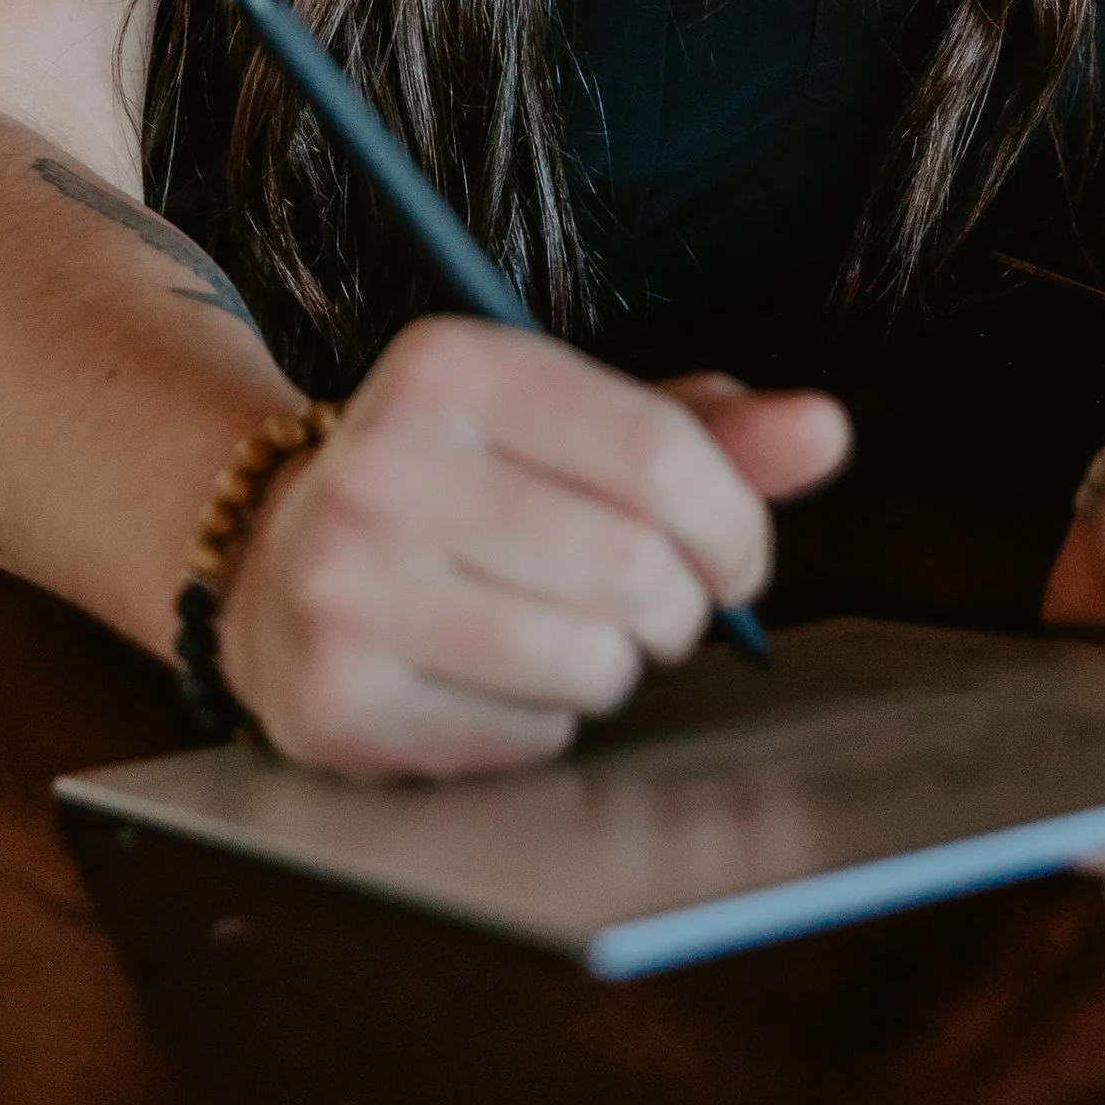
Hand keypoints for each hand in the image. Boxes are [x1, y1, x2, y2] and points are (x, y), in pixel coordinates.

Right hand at [214, 318, 850, 777]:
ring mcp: (348, 587)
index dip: (733, 521)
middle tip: (654, 603)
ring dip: (612, 665)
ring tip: (561, 628)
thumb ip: (705, 431)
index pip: (653, 450)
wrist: (278, 564)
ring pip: (590, 663)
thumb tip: (826, 430)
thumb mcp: (569, 425)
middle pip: (633, 566)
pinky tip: (490, 675)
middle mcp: (384, 464)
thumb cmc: (464, 486)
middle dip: (678, 605)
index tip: (738, 555)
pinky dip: (542, 721)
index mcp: (448, 365)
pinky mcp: (338, 699)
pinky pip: (527, 739)